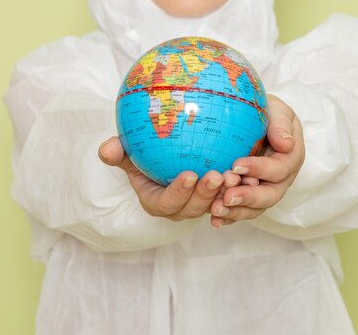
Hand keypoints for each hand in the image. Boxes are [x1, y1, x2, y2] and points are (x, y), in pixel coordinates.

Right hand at [99, 137, 239, 220]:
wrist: (167, 158)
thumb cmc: (146, 156)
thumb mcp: (129, 154)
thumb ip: (118, 153)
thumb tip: (105, 149)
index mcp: (159, 202)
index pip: (167, 203)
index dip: (179, 193)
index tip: (189, 174)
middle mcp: (182, 208)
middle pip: (195, 208)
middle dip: (207, 195)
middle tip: (218, 175)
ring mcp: (202, 206)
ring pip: (217, 204)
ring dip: (228, 193)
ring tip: (237, 174)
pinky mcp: (220, 199)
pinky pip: (232, 197)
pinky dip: (242, 188)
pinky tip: (252, 172)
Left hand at [209, 95, 304, 227]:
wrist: (258, 121)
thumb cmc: (268, 112)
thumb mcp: (277, 111)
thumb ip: (281, 125)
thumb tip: (286, 144)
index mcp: (290, 158)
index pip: (278, 169)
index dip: (259, 169)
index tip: (236, 165)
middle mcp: (281, 179)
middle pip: (269, 195)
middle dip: (248, 197)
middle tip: (227, 196)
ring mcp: (265, 190)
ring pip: (255, 208)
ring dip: (236, 211)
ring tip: (215, 209)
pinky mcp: (249, 197)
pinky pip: (241, 211)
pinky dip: (229, 216)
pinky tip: (213, 219)